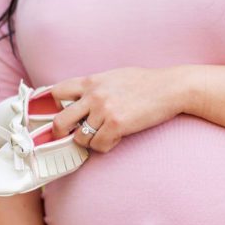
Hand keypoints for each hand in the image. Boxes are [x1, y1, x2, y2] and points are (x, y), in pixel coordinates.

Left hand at [47, 67, 189, 151]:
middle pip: (60, 121)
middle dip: (62, 134)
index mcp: (90, 81)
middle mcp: (93, 95)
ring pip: (80, 139)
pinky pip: (99, 145)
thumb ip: (95, 88)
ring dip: (91, 142)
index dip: (54, 107)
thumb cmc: (146, 83)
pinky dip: (106, 146)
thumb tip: (81, 100)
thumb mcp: (114, 77)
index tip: (61, 115)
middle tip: (71, 137)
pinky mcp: (117, 124)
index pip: (56, 93)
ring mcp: (104, 110)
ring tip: (105, 135)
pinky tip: (117, 138)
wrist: (170, 87)